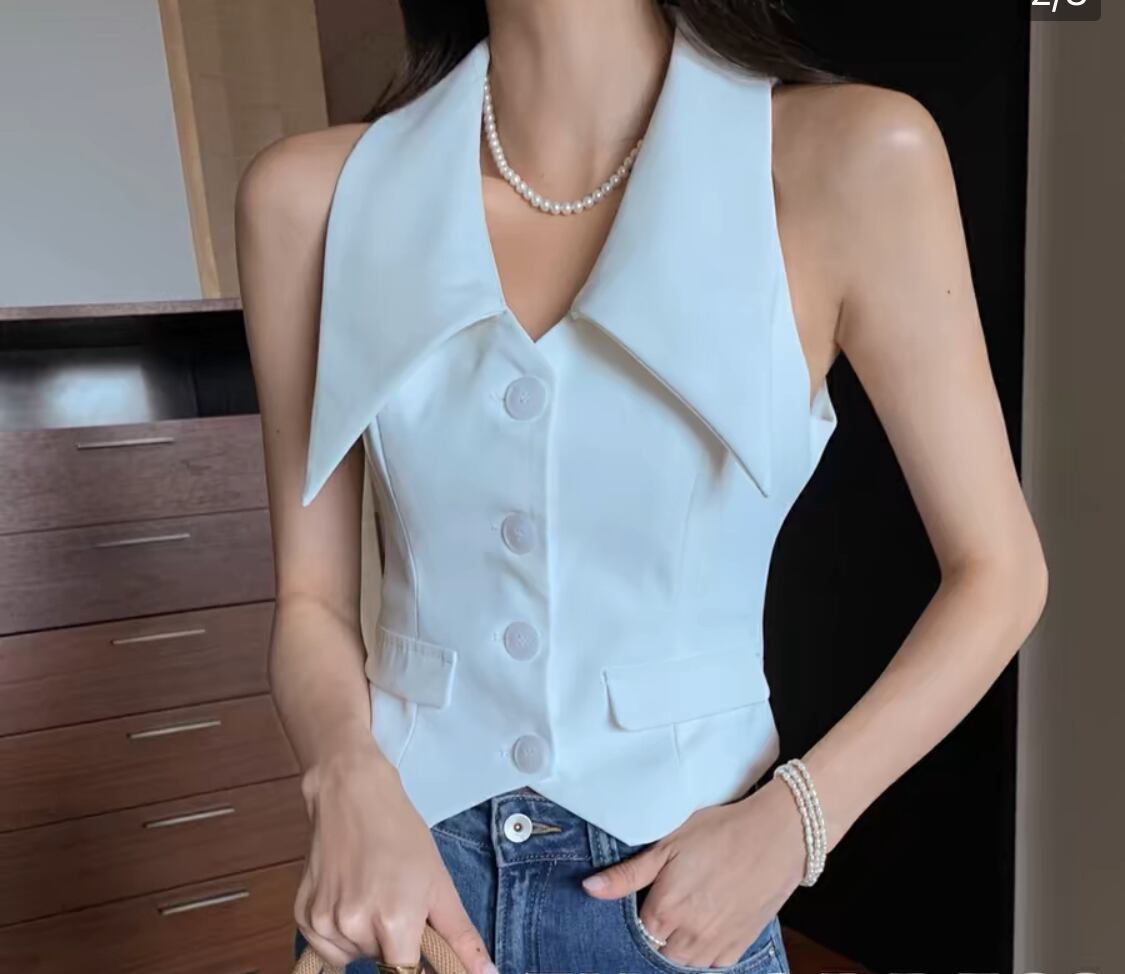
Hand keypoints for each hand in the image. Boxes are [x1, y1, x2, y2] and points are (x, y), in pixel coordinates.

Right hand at [294, 734, 497, 973]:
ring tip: (372, 894)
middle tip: (397, 902)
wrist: (352, 795)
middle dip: (393, 942)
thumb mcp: (439, 882)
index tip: (417, 947)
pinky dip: (339, 934)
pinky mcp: (303, 916)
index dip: (415, 965)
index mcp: (394, 921)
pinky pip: (327, 948)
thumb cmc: (401, 834)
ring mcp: (324, 922)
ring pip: (354, 955)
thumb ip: (461, 936)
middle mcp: (355, 926)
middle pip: (380, 962)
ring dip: (366, 938)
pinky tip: (349, 899)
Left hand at [581, 779, 806, 967]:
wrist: (778, 835)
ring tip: (685, 914)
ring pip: (682, 962)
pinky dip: (703, 954)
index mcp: (665, 911)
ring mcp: (716, 946)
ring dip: (676, 946)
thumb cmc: (720, 831)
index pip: (634, 931)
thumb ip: (628, 873)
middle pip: (657, 951)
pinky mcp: (739, 947)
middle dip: (655, 933)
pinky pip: (712, 965)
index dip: (636, 915)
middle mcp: (688, 937)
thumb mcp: (669, 842)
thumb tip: (589, 889)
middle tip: (666, 903)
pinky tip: (704, 927)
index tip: (643, 898)